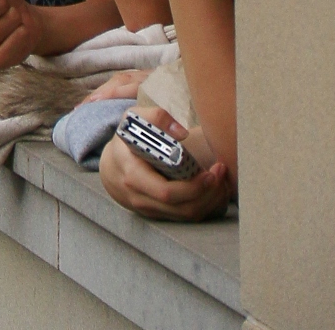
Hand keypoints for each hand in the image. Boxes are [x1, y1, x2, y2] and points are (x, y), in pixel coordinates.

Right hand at [99, 116, 231, 222]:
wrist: (112, 168)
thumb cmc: (126, 142)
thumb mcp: (133, 122)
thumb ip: (155, 118)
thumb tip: (182, 133)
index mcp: (134, 176)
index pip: (166, 193)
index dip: (193, 187)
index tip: (211, 173)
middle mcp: (142, 199)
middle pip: (183, 208)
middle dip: (209, 193)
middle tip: (221, 172)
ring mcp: (153, 211)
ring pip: (188, 215)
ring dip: (211, 201)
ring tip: (222, 180)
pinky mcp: (162, 215)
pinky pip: (188, 216)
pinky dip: (206, 205)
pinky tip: (215, 189)